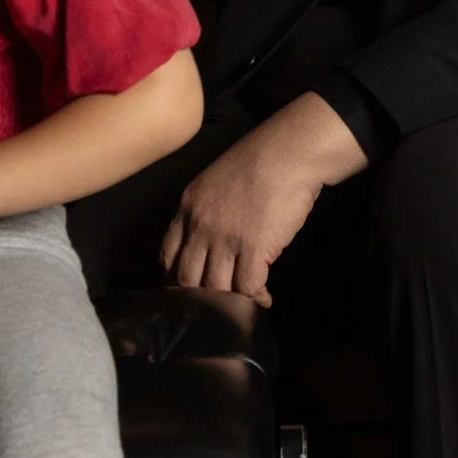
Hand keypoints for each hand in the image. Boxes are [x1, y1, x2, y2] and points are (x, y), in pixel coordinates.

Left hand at [160, 95, 367, 306]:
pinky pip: (247, 288)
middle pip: (187, 279)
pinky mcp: (253, 249)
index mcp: (188, 207)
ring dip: (229, 302)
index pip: (167, 255)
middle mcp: (199, 226)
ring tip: (242, 306)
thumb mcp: (216, 180)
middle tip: (216, 304)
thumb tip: (211, 239)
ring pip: (216, 289)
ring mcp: (225, 239)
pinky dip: (256, 299)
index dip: (176, 277)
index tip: (191, 286)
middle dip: (201, 296)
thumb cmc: (261, 159)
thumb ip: (206, 210)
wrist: (290, 152)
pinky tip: (264, 299)